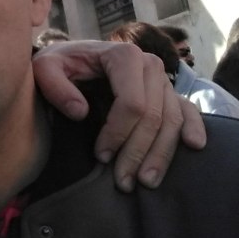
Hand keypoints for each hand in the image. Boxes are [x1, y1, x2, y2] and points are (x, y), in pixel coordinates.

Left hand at [32, 40, 205, 191]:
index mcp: (123, 55)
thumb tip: (80, 112)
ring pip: (172, 120)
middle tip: (123, 182)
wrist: (72, 58)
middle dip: (138, 152)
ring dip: (162, 154)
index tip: (101, 156)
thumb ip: (54, 85)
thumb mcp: (45, 67)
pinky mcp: (168, 91)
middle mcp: (149, 63)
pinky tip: (194, 146)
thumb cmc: (59, 64)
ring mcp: (162, 78)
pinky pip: (187, 110)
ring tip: (147, 182)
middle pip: (154, 116)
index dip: (119, 134)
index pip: (132, 103)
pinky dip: (193, 127)